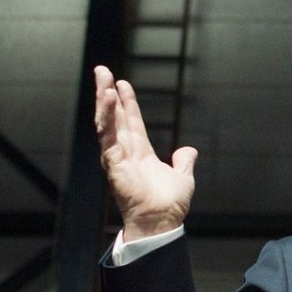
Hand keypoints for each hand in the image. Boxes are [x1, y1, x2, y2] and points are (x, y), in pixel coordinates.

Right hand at [94, 66, 196, 240]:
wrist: (162, 221)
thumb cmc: (169, 204)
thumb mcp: (183, 177)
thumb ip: (184, 162)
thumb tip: (189, 150)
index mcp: (140, 153)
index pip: (131, 121)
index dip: (127, 103)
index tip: (122, 84)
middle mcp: (126, 151)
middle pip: (115, 116)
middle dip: (108, 93)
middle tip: (102, 70)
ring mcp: (118, 156)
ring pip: (107, 122)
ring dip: (104, 100)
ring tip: (103, 78)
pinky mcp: (113, 162)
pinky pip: (107, 135)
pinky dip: (107, 116)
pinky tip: (107, 98)